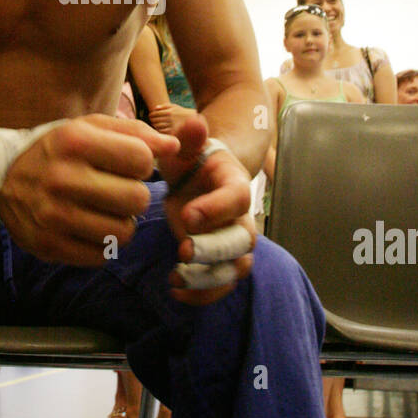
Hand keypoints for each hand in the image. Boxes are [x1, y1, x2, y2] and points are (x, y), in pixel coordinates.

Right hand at [0, 114, 178, 265]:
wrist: (3, 176)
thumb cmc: (59, 149)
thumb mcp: (90, 127)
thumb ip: (135, 132)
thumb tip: (175, 146)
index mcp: (75, 141)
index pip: (142, 159)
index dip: (142, 164)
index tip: (127, 164)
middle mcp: (62, 178)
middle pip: (137, 200)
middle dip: (135, 196)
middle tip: (119, 192)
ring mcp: (52, 215)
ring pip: (123, 233)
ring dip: (121, 224)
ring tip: (105, 211)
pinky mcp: (48, 245)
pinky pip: (101, 255)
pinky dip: (103, 244)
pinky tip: (89, 227)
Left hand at [149, 102, 196, 136]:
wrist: (193, 120)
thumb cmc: (181, 112)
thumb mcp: (175, 106)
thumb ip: (164, 106)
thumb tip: (155, 108)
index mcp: (169, 112)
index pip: (154, 114)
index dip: (151, 115)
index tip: (150, 116)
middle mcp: (170, 119)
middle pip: (155, 120)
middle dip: (152, 120)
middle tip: (152, 120)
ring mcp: (171, 126)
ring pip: (157, 126)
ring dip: (155, 125)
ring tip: (155, 124)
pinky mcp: (173, 132)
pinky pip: (162, 132)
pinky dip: (159, 130)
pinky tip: (160, 129)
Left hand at [156, 113, 255, 305]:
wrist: (197, 176)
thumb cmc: (191, 159)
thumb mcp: (185, 146)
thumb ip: (188, 137)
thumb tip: (195, 122)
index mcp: (234, 182)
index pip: (238, 198)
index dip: (216, 209)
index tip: (185, 215)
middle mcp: (240, 215)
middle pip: (243, 240)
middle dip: (215, 249)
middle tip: (183, 250)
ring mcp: (232, 241)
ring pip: (236, 268)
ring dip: (209, 279)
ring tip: (177, 278)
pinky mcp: (220, 261)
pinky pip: (223, 284)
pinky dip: (204, 294)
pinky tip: (175, 289)